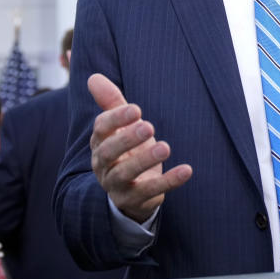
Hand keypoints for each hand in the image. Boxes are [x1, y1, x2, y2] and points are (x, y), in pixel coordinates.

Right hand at [88, 73, 192, 222]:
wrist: (130, 191)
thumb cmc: (127, 150)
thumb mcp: (120, 126)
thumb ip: (111, 102)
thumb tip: (93, 77)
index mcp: (100, 143)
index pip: (101, 129)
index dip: (117, 119)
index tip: (136, 109)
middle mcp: (103, 164)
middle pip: (110, 152)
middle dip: (127, 139)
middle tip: (149, 126)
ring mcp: (116, 185)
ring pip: (125, 174)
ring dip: (145, 160)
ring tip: (165, 147)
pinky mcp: (134, 201)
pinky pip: (150, 192)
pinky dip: (168, 181)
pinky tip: (186, 170)